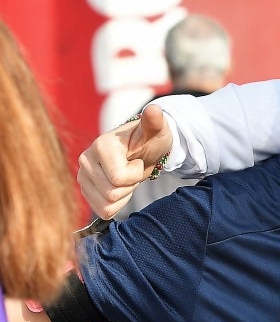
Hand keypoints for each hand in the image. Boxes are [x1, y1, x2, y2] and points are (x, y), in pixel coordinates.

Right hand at [76, 103, 171, 219]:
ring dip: (124, 195)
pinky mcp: (84, 189)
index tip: (137, 161)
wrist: (141, 150)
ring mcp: (82, 175)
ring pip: (107, 204)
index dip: (135, 174)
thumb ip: (155, 122)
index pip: (119, 179)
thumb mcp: (156, 132)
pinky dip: (117, 204)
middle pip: (112, 193)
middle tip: (132, 170)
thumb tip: (154, 111)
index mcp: (101, 146)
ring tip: (126, 177)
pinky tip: (120, 187)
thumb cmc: (150, 141)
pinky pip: (103, 210)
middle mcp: (85, 160)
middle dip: (129, 186)